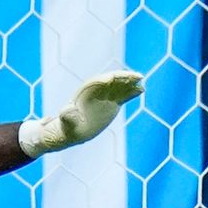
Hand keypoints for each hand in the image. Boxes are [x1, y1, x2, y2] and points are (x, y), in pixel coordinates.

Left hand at [21, 70, 144, 156]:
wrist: (72, 130)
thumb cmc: (67, 127)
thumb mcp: (66, 121)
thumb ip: (67, 115)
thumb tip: (66, 110)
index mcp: (85, 93)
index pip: (97, 82)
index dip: (106, 79)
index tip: (115, 78)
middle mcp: (96, 92)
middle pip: (111, 81)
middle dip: (122, 77)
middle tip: (135, 76)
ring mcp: (105, 97)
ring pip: (119, 87)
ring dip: (129, 82)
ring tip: (141, 80)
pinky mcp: (112, 103)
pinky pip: (123, 96)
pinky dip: (131, 92)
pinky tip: (141, 89)